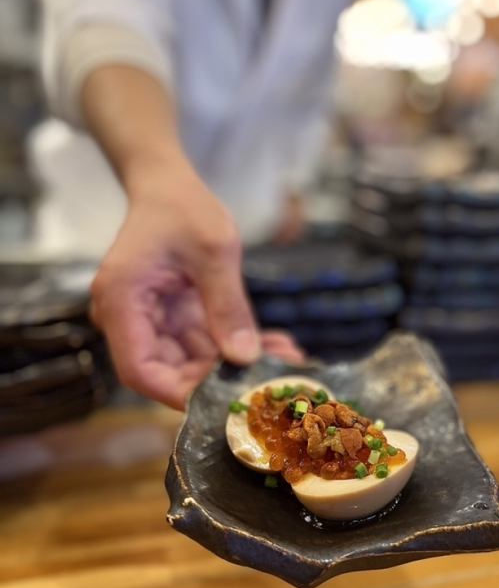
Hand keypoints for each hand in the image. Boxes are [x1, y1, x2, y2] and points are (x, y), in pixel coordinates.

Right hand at [91, 156, 302, 408]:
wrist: (168, 187)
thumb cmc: (183, 207)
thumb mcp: (214, 251)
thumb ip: (227, 305)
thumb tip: (246, 358)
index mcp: (122, 302)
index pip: (140, 371)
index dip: (180, 394)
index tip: (228, 400)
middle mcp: (130, 318)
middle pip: (170, 371)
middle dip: (222, 379)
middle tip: (274, 379)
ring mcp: (151, 320)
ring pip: (192, 361)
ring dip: (236, 364)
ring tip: (286, 360)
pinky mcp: (172, 318)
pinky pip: (202, 343)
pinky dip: (234, 346)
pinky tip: (274, 344)